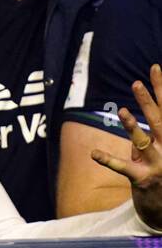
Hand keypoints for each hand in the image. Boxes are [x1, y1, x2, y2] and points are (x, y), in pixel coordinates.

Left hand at [91, 63, 161, 229]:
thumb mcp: (160, 153)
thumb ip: (151, 136)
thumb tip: (137, 118)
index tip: (155, 68)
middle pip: (160, 121)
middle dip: (149, 101)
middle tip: (136, 83)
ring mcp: (157, 165)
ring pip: (144, 143)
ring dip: (132, 127)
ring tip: (122, 111)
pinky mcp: (142, 179)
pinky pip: (122, 168)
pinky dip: (107, 160)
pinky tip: (93, 153)